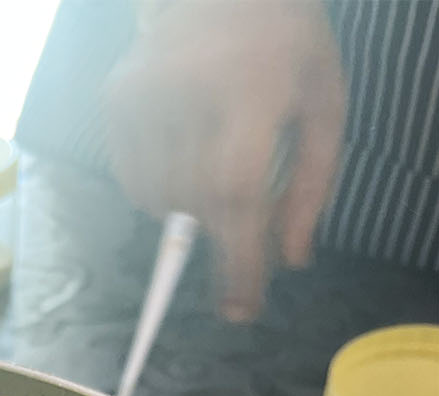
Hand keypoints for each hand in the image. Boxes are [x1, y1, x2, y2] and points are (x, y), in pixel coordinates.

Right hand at [103, 0, 346, 319]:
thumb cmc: (282, 43)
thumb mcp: (322, 101)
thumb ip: (312, 184)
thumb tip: (287, 261)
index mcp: (252, 86)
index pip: (237, 192)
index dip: (238, 257)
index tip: (241, 308)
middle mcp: (189, 90)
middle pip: (199, 203)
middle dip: (223, 234)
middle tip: (242, 239)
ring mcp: (144, 94)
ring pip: (164, 201)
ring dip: (192, 210)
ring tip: (214, 166)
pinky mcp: (116, 100)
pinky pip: (135, 183)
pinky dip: (161, 192)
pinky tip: (183, 154)